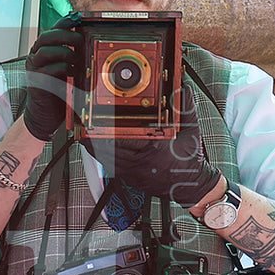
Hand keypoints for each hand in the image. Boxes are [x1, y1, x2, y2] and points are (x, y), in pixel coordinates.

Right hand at [22, 20, 82, 140]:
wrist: (45, 114)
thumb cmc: (58, 90)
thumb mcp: (67, 68)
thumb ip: (73, 54)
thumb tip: (89, 40)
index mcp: (43, 50)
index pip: (51, 29)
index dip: (64, 21)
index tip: (78, 17)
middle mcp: (36, 57)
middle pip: (45, 36)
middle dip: (65, 34)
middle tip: (80, 39)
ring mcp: (34, 69)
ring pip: (45, 51)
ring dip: (64, 51)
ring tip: (77, 58)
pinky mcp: (36, 81)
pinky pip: (48, 69)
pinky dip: (63, 68)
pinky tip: (73, 71)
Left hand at [86, 87, 222, 207]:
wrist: (190, 186)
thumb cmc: (191, 160)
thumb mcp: (191, 131)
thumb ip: (184, 107)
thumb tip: (182, 88)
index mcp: (155, 148)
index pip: (128, 135)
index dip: (111, 127)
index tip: (101, 117)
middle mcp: (141, 161)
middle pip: (111, 146)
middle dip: (96, 135)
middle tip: (85, 122)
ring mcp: (133, 171)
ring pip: (106, 157)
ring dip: (93, 144)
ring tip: (83, 132)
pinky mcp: (128, 178)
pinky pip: (108, 166)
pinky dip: (99, 155)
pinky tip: (93, 146)